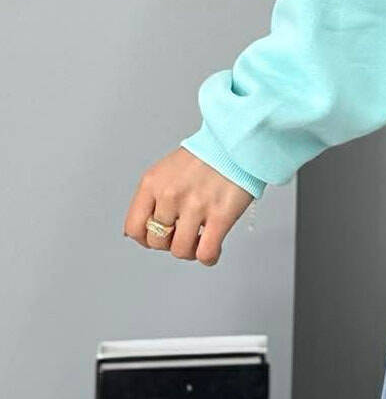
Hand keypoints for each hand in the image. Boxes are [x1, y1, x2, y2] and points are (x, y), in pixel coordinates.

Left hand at [123, 147, 254, 265]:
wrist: (237, 141)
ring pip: (180, 251)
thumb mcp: (167, 169)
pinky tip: (214, 248)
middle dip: (170, 242)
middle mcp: (170, 195)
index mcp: (152, 183)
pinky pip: (206, 252)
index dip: (146, 238)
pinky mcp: (220, 215)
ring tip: (200, 239)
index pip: (134, 228)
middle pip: (157, 242)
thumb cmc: (206, 155)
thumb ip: (154, 196)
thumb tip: (145, 228)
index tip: (160, 235)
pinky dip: (209, 257)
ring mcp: (195, 206)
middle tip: (185, 232)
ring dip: (190, 250)